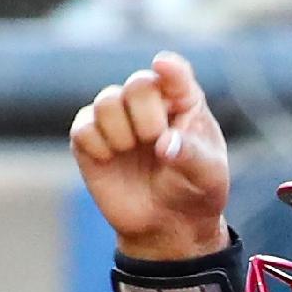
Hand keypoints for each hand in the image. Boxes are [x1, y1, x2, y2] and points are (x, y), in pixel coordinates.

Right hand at [71, 52, 230, 263]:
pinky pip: (83, 129)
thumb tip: (164, 145)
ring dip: (121, 132)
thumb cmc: (194, 190)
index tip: (162, 67)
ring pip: (107, 102)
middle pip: (138, 85)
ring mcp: (117, 117)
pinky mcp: (90, 138)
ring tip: (132, 151)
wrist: (167, 224)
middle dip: (146, 116)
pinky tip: (110, 159)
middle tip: (155, 141)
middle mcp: (148, 101)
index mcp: (183, 100)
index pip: (175, 74)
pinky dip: (98, 146)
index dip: (169, 69)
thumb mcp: (208, 176)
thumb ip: (192, 155)